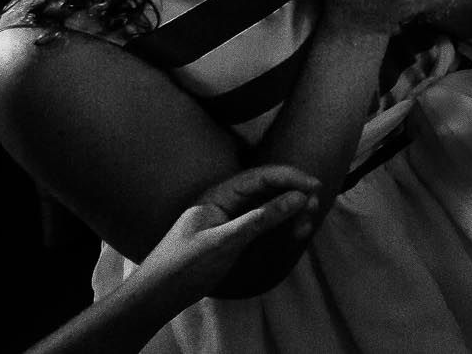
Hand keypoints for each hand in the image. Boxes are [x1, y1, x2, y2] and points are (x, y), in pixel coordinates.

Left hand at [130, 165, 319, 308]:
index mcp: (220, 194)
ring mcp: (232, 218)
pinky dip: (280, 225)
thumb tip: (298, 197)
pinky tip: (291, 233)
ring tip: (303, 229)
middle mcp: (228, 201)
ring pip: (269, 205)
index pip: (262, 175)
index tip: (315, 187)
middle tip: (312, 213)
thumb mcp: (225, 241)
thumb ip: (261, 218)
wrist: (156, 295)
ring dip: (290, 212)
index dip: (291, 177)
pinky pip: (264, 221)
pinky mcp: (234, 235)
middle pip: (269, 188)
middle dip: (294, 196)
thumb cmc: (184, 265)